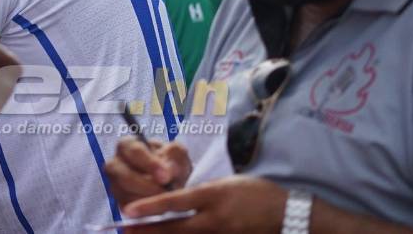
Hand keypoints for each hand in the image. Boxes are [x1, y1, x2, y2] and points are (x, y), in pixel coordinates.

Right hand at [105, 138, 191, 204]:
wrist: (171, 181)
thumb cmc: (171, 162)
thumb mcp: (177, 153)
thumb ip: (174, 155)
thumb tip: (167, 170)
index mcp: (127, 145)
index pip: (134, 151)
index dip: (150, 164)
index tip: (165, 177)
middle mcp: (115, 163)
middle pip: (124, 176)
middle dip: (146, 186)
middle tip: (165, 192)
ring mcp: (114, 184)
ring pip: (125, 194)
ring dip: (146, 199)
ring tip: (165, 199)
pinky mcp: (119, 201)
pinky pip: (128, 208)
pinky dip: (144, 210)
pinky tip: (158, 207)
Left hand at [122, 175, 287, 232]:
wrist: (288, 215)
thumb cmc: (256, 193)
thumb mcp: (227, 184)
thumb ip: (201, 193)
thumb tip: (177, 202)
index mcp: (214, 196)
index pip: (175, 202)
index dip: (150, 206)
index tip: (128, 210)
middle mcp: (214, 219)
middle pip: (174, 229)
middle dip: (147, 231)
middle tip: (124, 230)